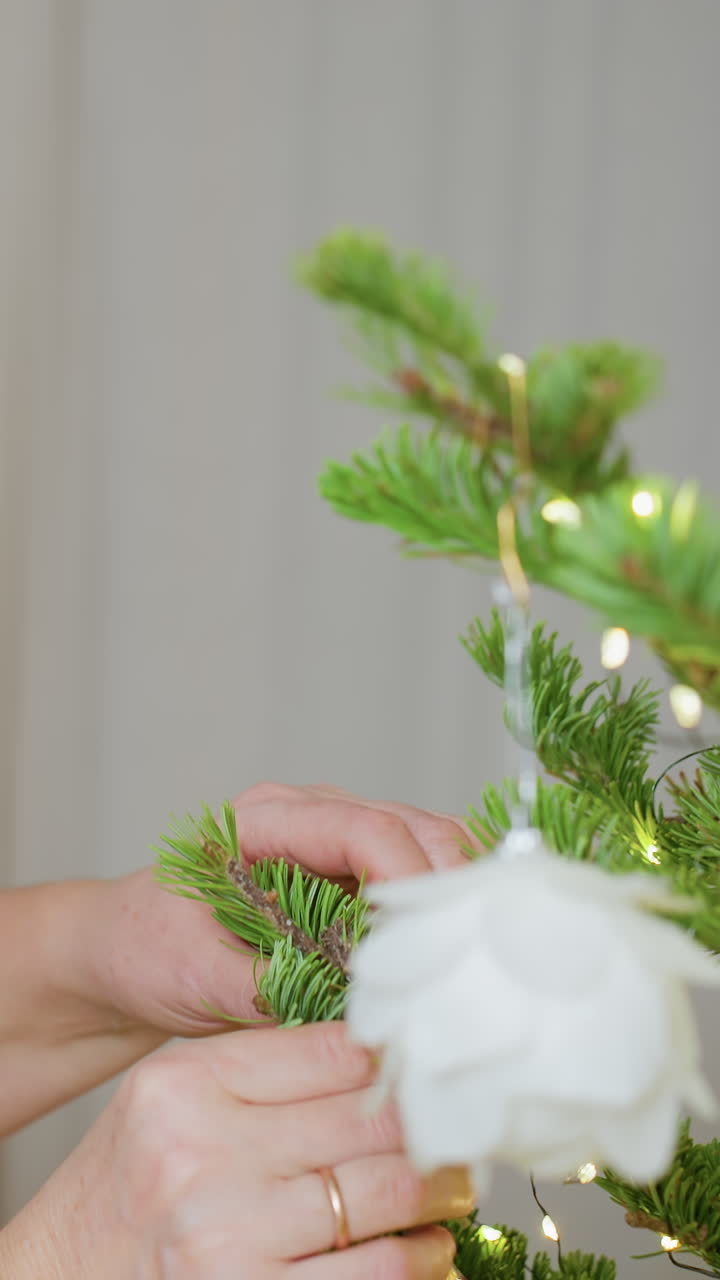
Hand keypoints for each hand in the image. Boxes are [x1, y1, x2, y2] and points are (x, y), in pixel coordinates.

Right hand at [1, 1022, 473, 1278]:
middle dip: (433, 1126)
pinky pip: (374, 1277)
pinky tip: (426, 1250)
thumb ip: (263, 1069)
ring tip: (452, 1188)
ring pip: (386, 1197)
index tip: (435, 1064)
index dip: (402, 1056)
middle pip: (371, 1120)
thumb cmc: (129, 1186)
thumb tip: (382, 1051)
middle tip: (462, 1125)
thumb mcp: (173, 1101)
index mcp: (189, 1085)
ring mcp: (227, 1237)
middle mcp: (204, 1155)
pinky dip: (418, 1261)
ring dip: (440, 1195)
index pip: (336, 1050)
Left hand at [83, 782, 475, 1035]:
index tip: (430, 940)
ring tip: (466, 965)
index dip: (408, 878)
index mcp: (265, 821)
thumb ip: (269, 986)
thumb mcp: (192, 973)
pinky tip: (447, 962)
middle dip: (452, 888)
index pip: (364, 829)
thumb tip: (349, 1016)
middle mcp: (311, 819)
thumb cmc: (143, 949)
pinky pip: (414, 886)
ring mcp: (336, 848)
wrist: (121, 955)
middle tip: (473, 956)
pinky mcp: (351, 883)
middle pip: (415, 829)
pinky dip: (441, 917)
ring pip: (428, 852)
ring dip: (454, 903)